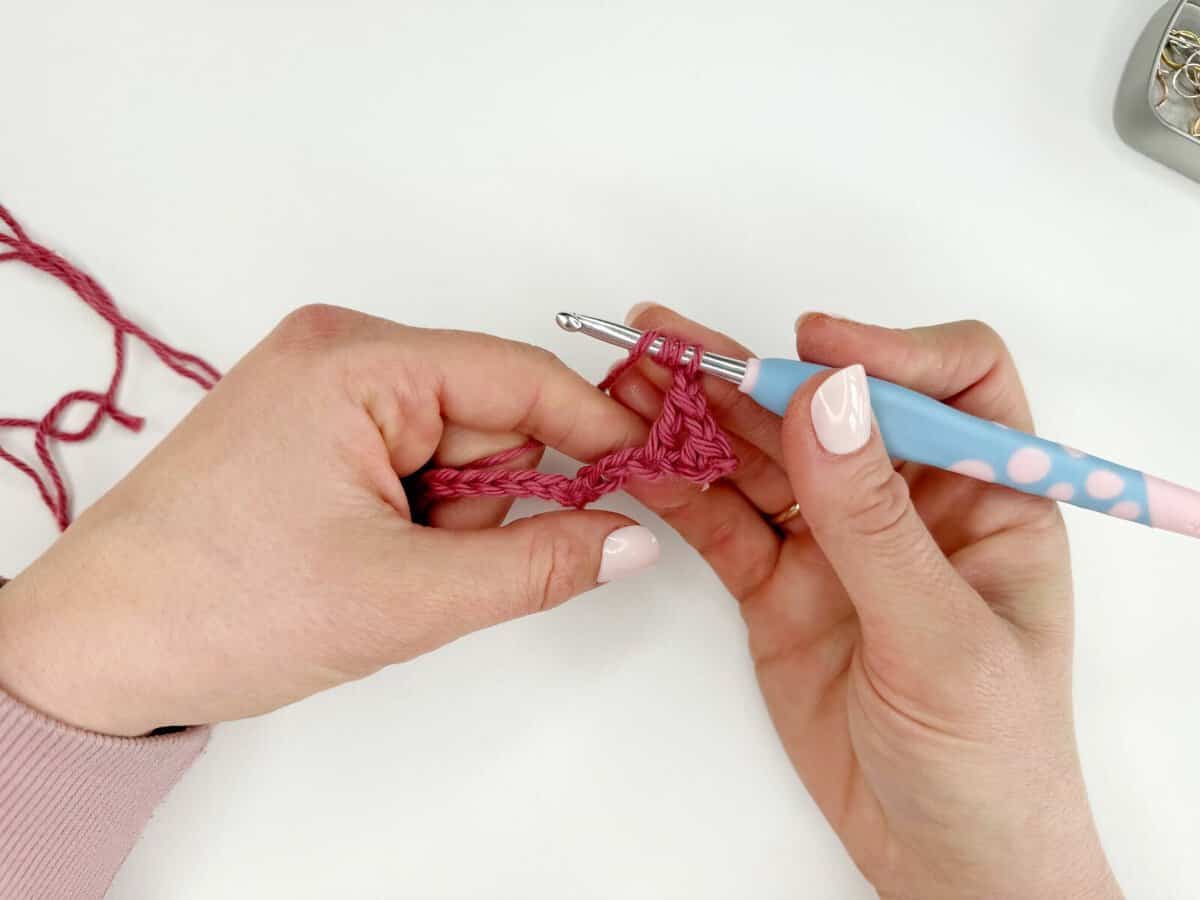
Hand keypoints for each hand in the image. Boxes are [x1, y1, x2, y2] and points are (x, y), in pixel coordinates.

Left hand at [0, 305, 659, 736]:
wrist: (96, 653)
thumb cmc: (219, 608)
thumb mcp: (407, 596)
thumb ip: (538, 563)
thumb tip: (632, 539)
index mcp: (357, 360)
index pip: (520, 377)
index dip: (594, 430)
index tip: (650, 475)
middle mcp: (338, 353)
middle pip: (487, 416)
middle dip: (486, 500)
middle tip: (435, 564)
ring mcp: (320, 388)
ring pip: (452, 447)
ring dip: (447, 518)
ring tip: (377, 568)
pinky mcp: (309, 426)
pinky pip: (409, 460)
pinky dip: (414, 516)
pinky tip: (360, 557)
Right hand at [613, 305, 1120, 899]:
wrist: (938, 858)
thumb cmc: (990, 759)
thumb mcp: (943, 640)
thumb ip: (877, 523)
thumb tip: (830, 401)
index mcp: (985, 497)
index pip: (953, 382)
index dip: (888, 349)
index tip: (813, 350)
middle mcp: (908, 503)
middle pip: (826, 407)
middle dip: (749, 371)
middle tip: (668, 341)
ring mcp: (834, 542)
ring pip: (761, 456)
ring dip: (699, 415)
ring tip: (633, 381)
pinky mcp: (777, 584)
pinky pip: (724, 521)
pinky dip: (681, 487)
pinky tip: (642, 455)